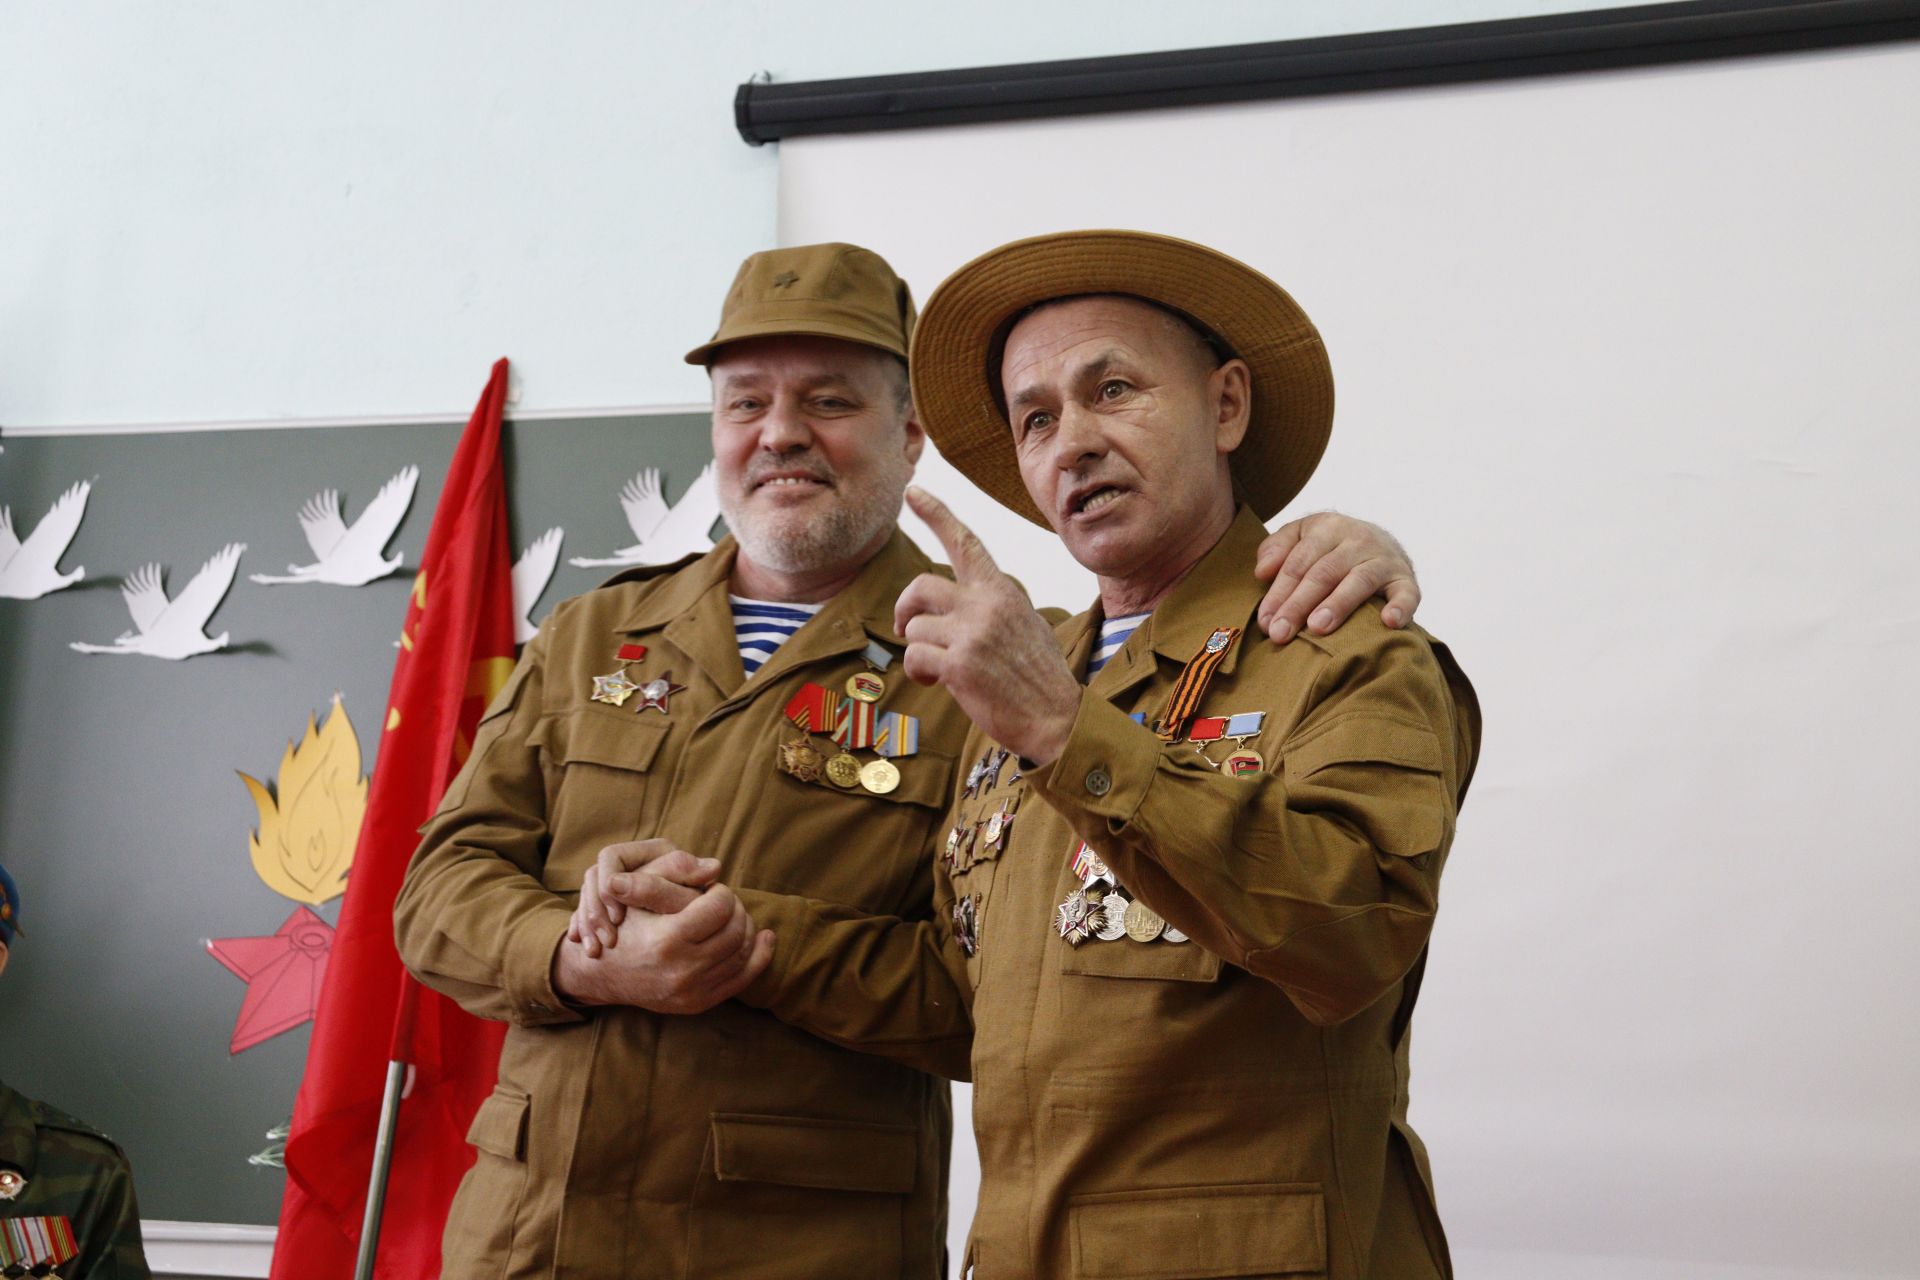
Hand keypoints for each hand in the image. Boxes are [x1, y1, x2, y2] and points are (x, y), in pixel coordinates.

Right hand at [554, 857, 773, 1015]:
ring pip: (743, 954)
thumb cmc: (623, 924)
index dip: (721, 893)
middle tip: (725, 902)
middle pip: (736, 931)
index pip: (720, 908)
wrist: (602, 973)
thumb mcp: (636, 893)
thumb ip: (673, 871)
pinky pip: (742, 979)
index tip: (712, 890)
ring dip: (747, 929)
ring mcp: (692, 992)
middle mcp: (682, 970)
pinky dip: (758, 956)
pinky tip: (765, 938)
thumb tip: (717, 866)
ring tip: (736, 916)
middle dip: (736, 910)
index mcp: (667, 940)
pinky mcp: (698, 1004)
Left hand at [895, 487, 1080, 764]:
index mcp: (1003, 590)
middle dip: (905, 609)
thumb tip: (954, 604)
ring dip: (920, 650)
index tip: (913, 491)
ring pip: (914, 628)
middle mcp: (986, 604)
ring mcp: (972, 632)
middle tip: (906, 629)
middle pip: (920, 586)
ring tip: (943, 668)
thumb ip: (990, 607)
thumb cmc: (1038, 677)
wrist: (1057, 718)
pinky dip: (920, 674)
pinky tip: (940, 683)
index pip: (965, 542)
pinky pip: (914, 658)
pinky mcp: (959, 663)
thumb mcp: (1025, 624)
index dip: (936, 513)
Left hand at [1253, 511, 1419, 641]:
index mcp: (1327, 527)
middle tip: (1280, 633)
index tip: (1265, 622)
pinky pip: (1406, 593)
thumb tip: (1262, 573)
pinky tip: (1388, 622)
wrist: (1384, 543)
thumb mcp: (1302, 536)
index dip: (1279, 592)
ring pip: (1359, 581)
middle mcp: (1357, 539)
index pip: (1298, 563)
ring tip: (1318, 627)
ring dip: (1338, 604)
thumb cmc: (1331, 547)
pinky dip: (1401, 607)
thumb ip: (1277, 549)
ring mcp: (1384, 559)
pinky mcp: (1406, 579)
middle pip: (1323, 573)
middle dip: (1298, 604)